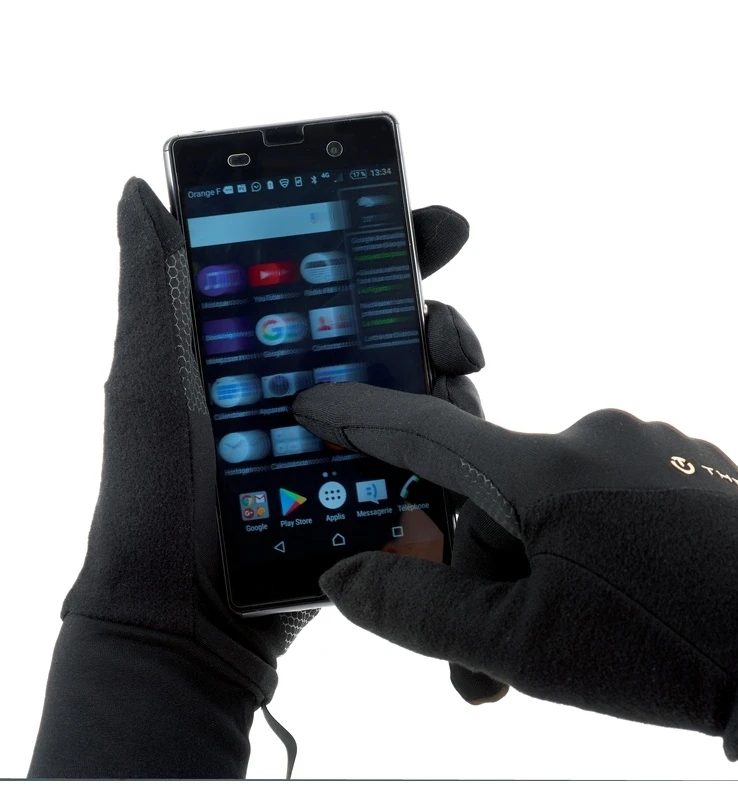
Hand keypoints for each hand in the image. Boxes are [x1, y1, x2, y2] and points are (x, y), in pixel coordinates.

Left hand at [62, 178, 482, 705]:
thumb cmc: (154, 495)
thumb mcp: (148, 382)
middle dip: (439, 318)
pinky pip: (438, 458)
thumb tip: (139, 192)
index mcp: (276, 351)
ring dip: (453, 380)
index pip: (342, 278)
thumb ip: (153, 289)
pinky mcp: (381, 495)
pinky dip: (456, 443)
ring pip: (431, 392)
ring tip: (453, 385)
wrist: (183, 616)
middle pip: (402, 332)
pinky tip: (454, 442)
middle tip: (449, 335)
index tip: (435, 227)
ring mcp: (357, 442)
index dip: (391, 242)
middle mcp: (325, 389)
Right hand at [293, 384, 737, 764]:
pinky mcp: (680, 461)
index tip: (313, 403)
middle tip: (490, 664)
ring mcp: (643, 443)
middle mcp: (590, 436)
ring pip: (546, 503)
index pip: (424, 433)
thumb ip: (419, 610)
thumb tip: (342, 582)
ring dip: (535, 569)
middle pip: (490, 499)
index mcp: (543, 470)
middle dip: (481, 576)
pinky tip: (614, 596)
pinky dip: (583, 543)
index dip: (360, 420)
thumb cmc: (667, 649)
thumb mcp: (523, 646)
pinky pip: (599, 494)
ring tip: (561, 643)